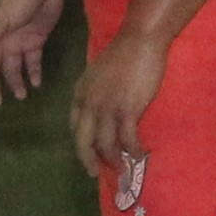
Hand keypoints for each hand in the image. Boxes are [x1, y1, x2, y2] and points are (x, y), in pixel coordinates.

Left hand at [68, 28, 166, 182]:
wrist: (139, 43)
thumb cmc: (122, 56)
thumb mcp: (98, 75)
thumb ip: (96, 93)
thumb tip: (102, 111)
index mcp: (80, 94)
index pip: (74, 126)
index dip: (80, 143)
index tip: (87, 154)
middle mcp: (89, 104)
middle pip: (82, 140)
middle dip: (88, 160)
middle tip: (94, 173)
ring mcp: (107, 108)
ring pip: (105, 144)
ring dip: (113, 159)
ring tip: (121, 167)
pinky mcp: (127, 110)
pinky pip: (127, 139)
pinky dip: (133, 150)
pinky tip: (140, 154)